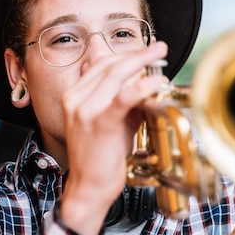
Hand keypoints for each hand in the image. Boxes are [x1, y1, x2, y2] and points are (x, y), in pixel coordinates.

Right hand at [60, 41, 167, 234]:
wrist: (88, 186)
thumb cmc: (100, 157)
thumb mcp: (111, 122)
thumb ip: (125, 102)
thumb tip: (147, 86)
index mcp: (74, 96)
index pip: (101, 66)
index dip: (126, 56)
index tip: (146, 52)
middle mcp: (76, 99)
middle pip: (109, 65)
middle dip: (137, 54)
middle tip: (159, 48)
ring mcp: (85, 110)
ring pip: (115, 75)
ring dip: (141, 63)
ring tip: (160, 57)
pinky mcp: (99, 122)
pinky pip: (122, 97)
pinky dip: (141, 87)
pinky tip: (156, 83)